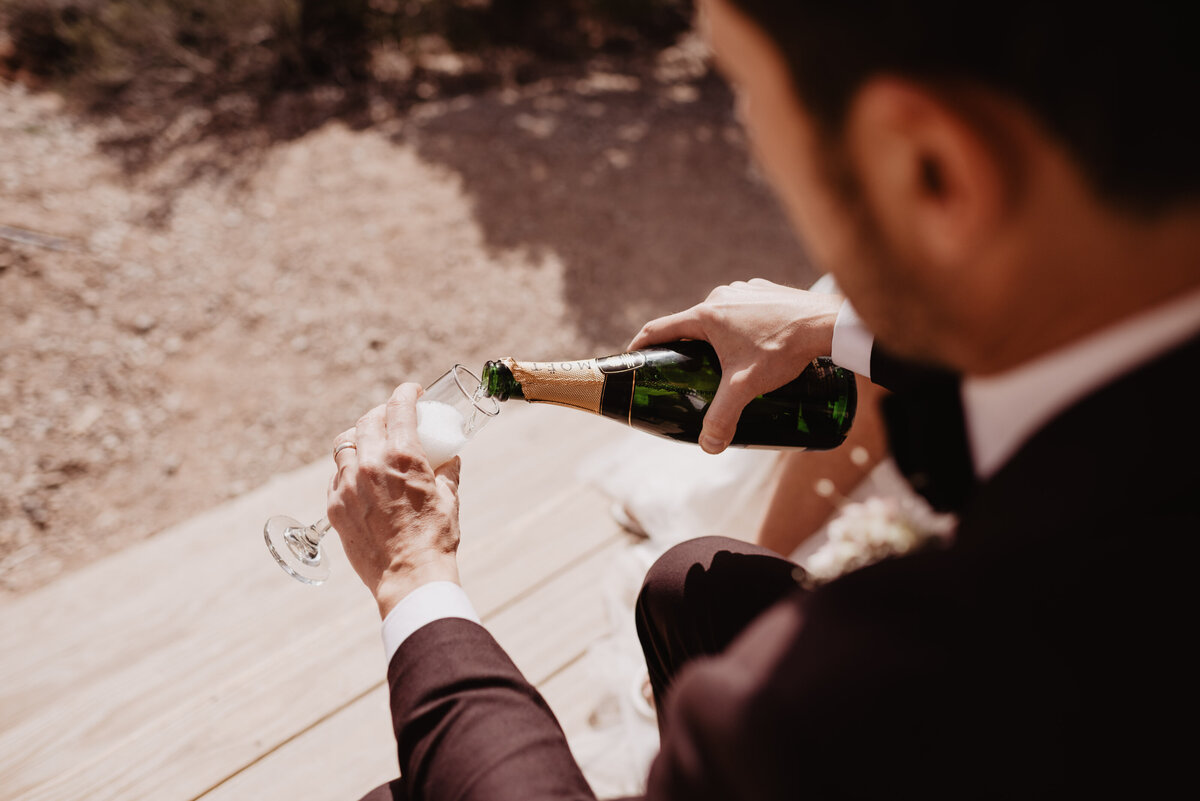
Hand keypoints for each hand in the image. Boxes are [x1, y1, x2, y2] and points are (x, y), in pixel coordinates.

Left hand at [327, 383, 462, 618]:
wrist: (409, 576)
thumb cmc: (435, 536)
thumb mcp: (449, 497)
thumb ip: (448, 470)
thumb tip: (450, 457)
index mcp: (403, 456)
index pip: (399, 407)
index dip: (406, 392)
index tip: (412, 391)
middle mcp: (370, 463)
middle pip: (368, 420)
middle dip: (383, 412)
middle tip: (394, 417)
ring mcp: (348, 484)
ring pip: (345, 444)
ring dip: (359, 436)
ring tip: (370, 443)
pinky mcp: (335, 506)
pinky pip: (337, 475)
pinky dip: (349, 468)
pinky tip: (362, 477)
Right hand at [629, 278, 842, 453]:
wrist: (826, 322)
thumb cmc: (783, 349)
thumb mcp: (746, 387)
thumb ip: (723, 416)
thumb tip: (709, 446)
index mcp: (706, 314)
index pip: (661, 328)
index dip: (642, 343)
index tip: (633, 356)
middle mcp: (722, 296)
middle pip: (692, 323)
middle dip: (686, 346)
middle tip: (686, 370)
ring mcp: (745, 290)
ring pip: (720, 315)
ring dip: (716, 335)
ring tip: (725, 361)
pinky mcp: (766, 291)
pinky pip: (744, 309)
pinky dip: (741, 326)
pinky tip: (755, 343)